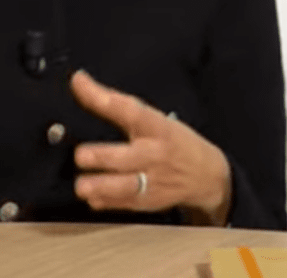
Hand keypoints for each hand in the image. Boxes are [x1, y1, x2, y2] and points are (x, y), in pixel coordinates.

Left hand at [70, 69, 231, 224]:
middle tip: (81, 156)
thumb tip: (80, 82)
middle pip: (127, 156)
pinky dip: (105, 201)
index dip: (101, 97)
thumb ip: (117, 105)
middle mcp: (154, 154)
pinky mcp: (149, 202)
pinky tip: (92, 198)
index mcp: (156, 127)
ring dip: (101, 186)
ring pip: (125, 186)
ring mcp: (153, 181)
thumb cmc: (174, 140)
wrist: (207, 176)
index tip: (79, 84)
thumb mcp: (155, 118)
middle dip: (102, 157)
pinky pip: (124, 204)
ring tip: (81, 186)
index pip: (129, 109)